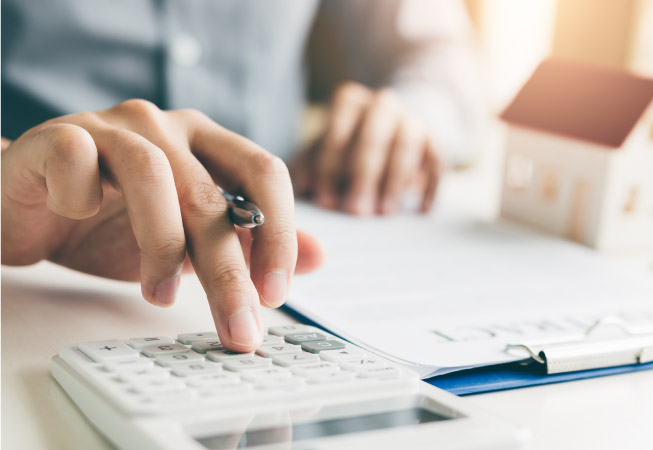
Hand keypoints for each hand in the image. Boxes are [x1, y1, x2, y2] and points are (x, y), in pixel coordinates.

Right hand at [1, 99, 325, 351]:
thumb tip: (319, 256)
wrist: (29, 207)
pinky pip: (77, 158)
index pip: (264, 172)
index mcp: (207, 142)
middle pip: (210, 193)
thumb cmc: (112, 222)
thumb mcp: (192, 240)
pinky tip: (80, 219)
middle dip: (228, 270)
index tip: (275, 295)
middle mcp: (166, 126)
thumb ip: (250, 243)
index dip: (278, 232)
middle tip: (237, 327)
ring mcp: (111, 127)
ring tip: (161, 295)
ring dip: (161, 245)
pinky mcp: (57, 136)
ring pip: (153, 176)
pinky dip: (82, 197)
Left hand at [292, 82, 441, 214]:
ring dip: (395, 181)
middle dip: (364, 177)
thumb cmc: (348, 143)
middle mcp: (383, 104)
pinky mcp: (435, 142)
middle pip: (373, 138)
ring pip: (406, 146)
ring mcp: (412, 120)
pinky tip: (421, 211)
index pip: (338, 131)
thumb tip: (303, 187)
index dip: (330, 168)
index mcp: (349, 101)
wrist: (393, 125)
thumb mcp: (324, 147)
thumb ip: (310, 164)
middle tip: (357, 212)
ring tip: (385, 213)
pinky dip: (431, 187)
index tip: (326, 203)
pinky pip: (437, 162)